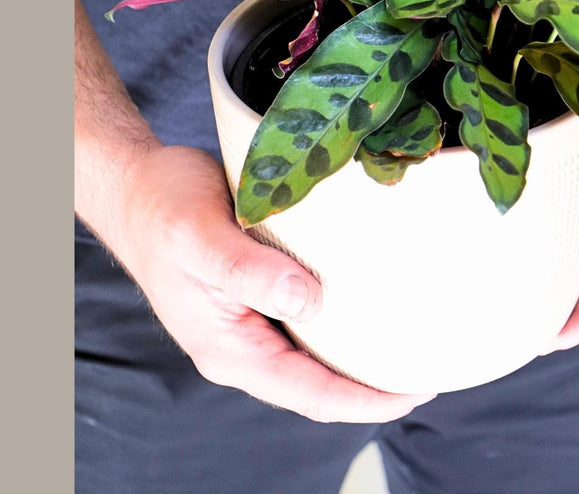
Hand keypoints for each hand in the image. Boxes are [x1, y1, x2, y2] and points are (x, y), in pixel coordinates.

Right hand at [107, 144, 435, 421]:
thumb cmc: (164, 208)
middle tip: (435, 363)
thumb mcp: (200, 235)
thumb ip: (248, 271)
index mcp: (230, 349)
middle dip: (375, 383)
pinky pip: (313, 317)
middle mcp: (245, 344)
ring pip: (319, 351)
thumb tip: (307, 301)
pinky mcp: (264, 291)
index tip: (416, 391)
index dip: (365, 399)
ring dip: (364, 350)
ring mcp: (254, 320)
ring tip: (418, 338)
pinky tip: (379, 298)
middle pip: (320, 382)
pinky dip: (347, 315)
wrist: (139, 184)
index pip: (310, 392)